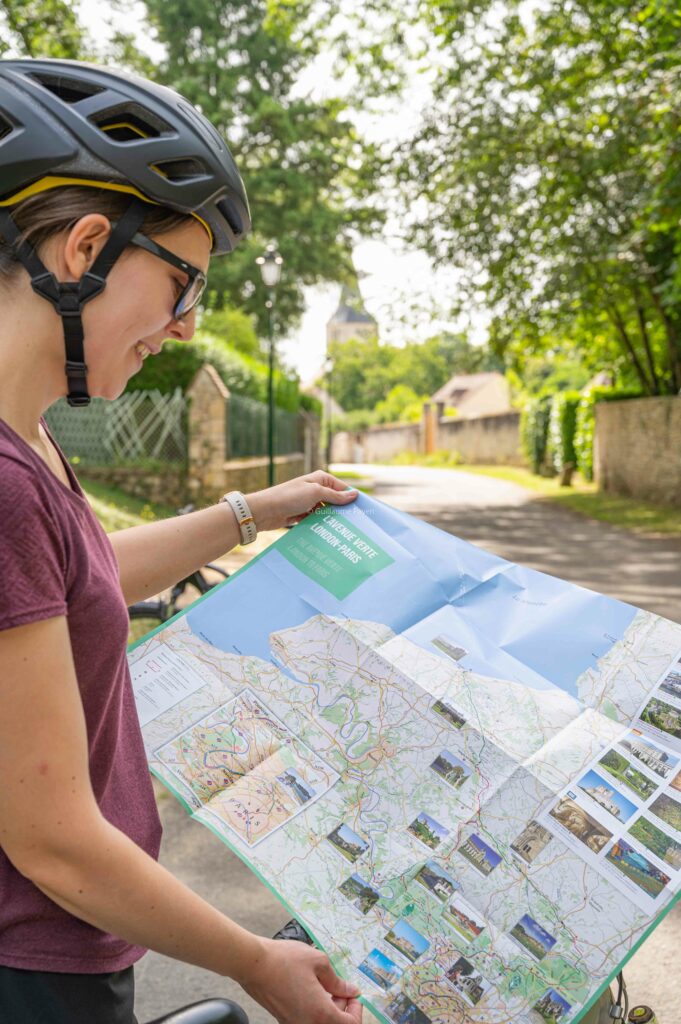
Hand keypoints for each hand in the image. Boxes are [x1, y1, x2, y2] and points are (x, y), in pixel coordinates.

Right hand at [238, 936, 361, 1023]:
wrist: (254, 964)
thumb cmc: (285, 960)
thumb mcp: (318, 962)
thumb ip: (337, 981)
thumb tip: (351, 990)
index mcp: (321, 1014)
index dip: (356, 1010)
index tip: (353, 995)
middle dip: (343, 1009)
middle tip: (340, 988)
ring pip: (321, 1023)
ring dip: (329, 1009)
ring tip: (325, 985)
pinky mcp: (285, 1019)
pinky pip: (308, 1020)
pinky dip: (315, 1010)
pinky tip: (311, 989)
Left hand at [247, 470, 358, 532]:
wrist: (265, 511)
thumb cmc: (289, 497)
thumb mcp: (315, 493)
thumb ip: (335, 496)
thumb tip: (354, 495)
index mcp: (320, 479)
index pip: (342, 488)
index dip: (351, 499)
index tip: (363, 512)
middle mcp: (315, 489)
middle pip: (335, 500)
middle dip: (342, 510)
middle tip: (355, 524)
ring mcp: (309, 502)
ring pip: (326, 511)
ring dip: (331, 519)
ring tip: (343, 531)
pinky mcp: (302, 514)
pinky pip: (316, 519)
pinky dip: (321, 524)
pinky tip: (329, 533)